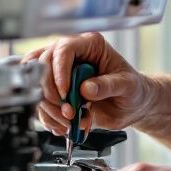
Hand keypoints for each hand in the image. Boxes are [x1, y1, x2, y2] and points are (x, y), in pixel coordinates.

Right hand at [21, 33, 151, 135]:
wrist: (132, 106)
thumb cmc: (133, 90)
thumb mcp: (127, 86)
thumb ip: (109, 85)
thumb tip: (87, 88)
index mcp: (91, 45)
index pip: (64, 49)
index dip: (60, 72)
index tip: (67, 93)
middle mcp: (73, 55)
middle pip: (43, 65)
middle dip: (52, 93)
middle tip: (69, 112)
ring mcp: (62, 73)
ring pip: (38, 84)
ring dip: (50, 108)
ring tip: (70, 122)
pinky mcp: (57, 91)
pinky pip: (41, 102)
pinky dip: (49, 117)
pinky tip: (65, 125)